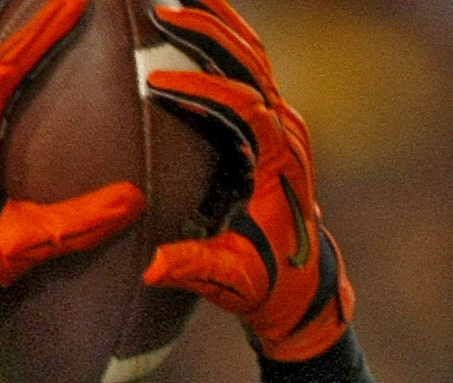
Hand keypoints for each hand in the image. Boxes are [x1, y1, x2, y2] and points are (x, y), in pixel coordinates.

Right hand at [138, 1, 353, 360]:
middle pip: (252, 64)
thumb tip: (152, 268)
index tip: (156, 83)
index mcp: (279, 163)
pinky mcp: (272, 126)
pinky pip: (249, 72)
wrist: (300, 285)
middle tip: (163, 12)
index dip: (202, 90)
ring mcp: (283, 124)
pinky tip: (194, 23)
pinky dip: (223, 43)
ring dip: (218, 25)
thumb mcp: (228, 281)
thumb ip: (193, 268)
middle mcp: (287, 133)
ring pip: (254, 57)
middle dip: (209, 34)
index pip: (244, 108)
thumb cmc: (264, 284)